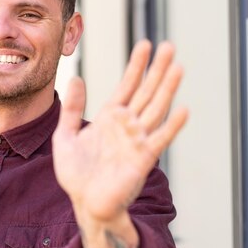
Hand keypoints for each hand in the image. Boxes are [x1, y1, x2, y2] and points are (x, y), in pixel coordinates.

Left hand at [52, 40, 187, 222]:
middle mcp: (126, 125)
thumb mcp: (65, 135)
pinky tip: (182, 109)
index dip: (137, 66)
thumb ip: (72, 108)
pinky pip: (159, 139)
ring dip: (167, 89)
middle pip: (146, 92)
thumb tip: (76, 79)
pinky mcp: (142, 159)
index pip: (127, 86)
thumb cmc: (76, 173)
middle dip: (157, 69)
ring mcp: (137, 140)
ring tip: (178, 67)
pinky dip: (172, 125)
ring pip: (156, 109)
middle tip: (169, 46)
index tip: (145, 45)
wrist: (85, 203)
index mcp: (109, 118)